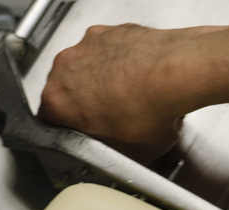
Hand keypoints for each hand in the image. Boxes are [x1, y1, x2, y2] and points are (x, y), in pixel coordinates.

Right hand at [40, 23, 204, 161]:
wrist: (177, 74)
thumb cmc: (149, 110)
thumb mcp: (128, 155)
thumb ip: (109, 154)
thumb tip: (119, 159)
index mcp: (56, 102)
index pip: (51, 121)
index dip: (72, 131)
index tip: (87, 135)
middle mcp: (65, 68)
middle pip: (68, 91)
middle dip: (87, 104)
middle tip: (113, 119)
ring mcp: (87, 45)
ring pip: (89, 68)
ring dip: (104, 81)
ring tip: (132, 98)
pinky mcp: (111, 31)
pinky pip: (111, 51)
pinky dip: (123, 63)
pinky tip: (143, 79)